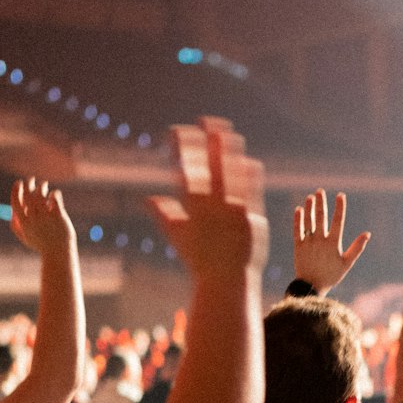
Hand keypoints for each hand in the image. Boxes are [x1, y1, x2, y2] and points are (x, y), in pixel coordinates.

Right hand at [10, 178, 75, 254]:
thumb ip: (16, 227)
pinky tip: (54, 194)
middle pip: (28, 195)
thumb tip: (12, 214)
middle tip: (31, 179)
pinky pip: (54, 199)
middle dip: (28, 184)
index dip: (15, 190)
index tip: (18, 182)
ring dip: (41, 187)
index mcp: (23, 223)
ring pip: (41, 195)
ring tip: (44, 184)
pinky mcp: (58, 216)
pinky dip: (54, 194)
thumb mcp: (26, 238)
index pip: (15, 202)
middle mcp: (33, 218)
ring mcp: (46, 217)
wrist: (58, 253)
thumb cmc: (42, 246)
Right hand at [148, 118, 268, 277]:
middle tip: (208, 120)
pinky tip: (247, 160)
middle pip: (211, 166)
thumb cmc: (200, 261)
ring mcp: (236, 211)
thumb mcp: (178, 238)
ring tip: (228, 133)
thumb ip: (165, 215)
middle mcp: (214, 207)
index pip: (185, 169)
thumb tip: (148, 200)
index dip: (182, 147)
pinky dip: (249, 173)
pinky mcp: (253, 217)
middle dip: (209, 141)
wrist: (226, 281)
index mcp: (193, 209)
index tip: (177, 130)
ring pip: (233, 172)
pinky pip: (252, 189)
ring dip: (230, 150)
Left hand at [294, 188, 369, 295]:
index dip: (340, 207)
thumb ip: (357, 248)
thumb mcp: (347, 263)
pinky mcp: (298, 246)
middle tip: (320, 191)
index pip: (338, 221)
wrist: (311, 287)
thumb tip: (367, 234)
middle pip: (321, 217)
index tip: (340, 195)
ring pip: (308, 221)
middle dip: (321, 203)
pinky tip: (299, 209)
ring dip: (309, 208)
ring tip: (311, 197)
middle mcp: (320, 241)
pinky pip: (297, 230)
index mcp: (333, 244)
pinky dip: (298, 219)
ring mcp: (308, 243)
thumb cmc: (331, 275)